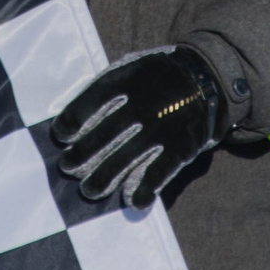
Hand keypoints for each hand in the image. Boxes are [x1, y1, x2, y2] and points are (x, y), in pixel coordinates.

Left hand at [55, 46, 229, 208]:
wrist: (208, 76)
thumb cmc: (158, 76)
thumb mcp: (133, 67)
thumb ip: (108, 87)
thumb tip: (74, 117)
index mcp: (128, 78)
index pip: (92, 101)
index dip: (72, 120)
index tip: (61, 136)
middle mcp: (143, 103)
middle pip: (103, 135)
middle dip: (81, 155)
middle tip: (68, 167)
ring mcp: (162, 126)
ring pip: (125, 159)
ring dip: (103, 178)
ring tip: (89, 190)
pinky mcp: (181, 146)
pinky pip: (159, 172)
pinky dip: (145, 190)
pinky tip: (132, 202)